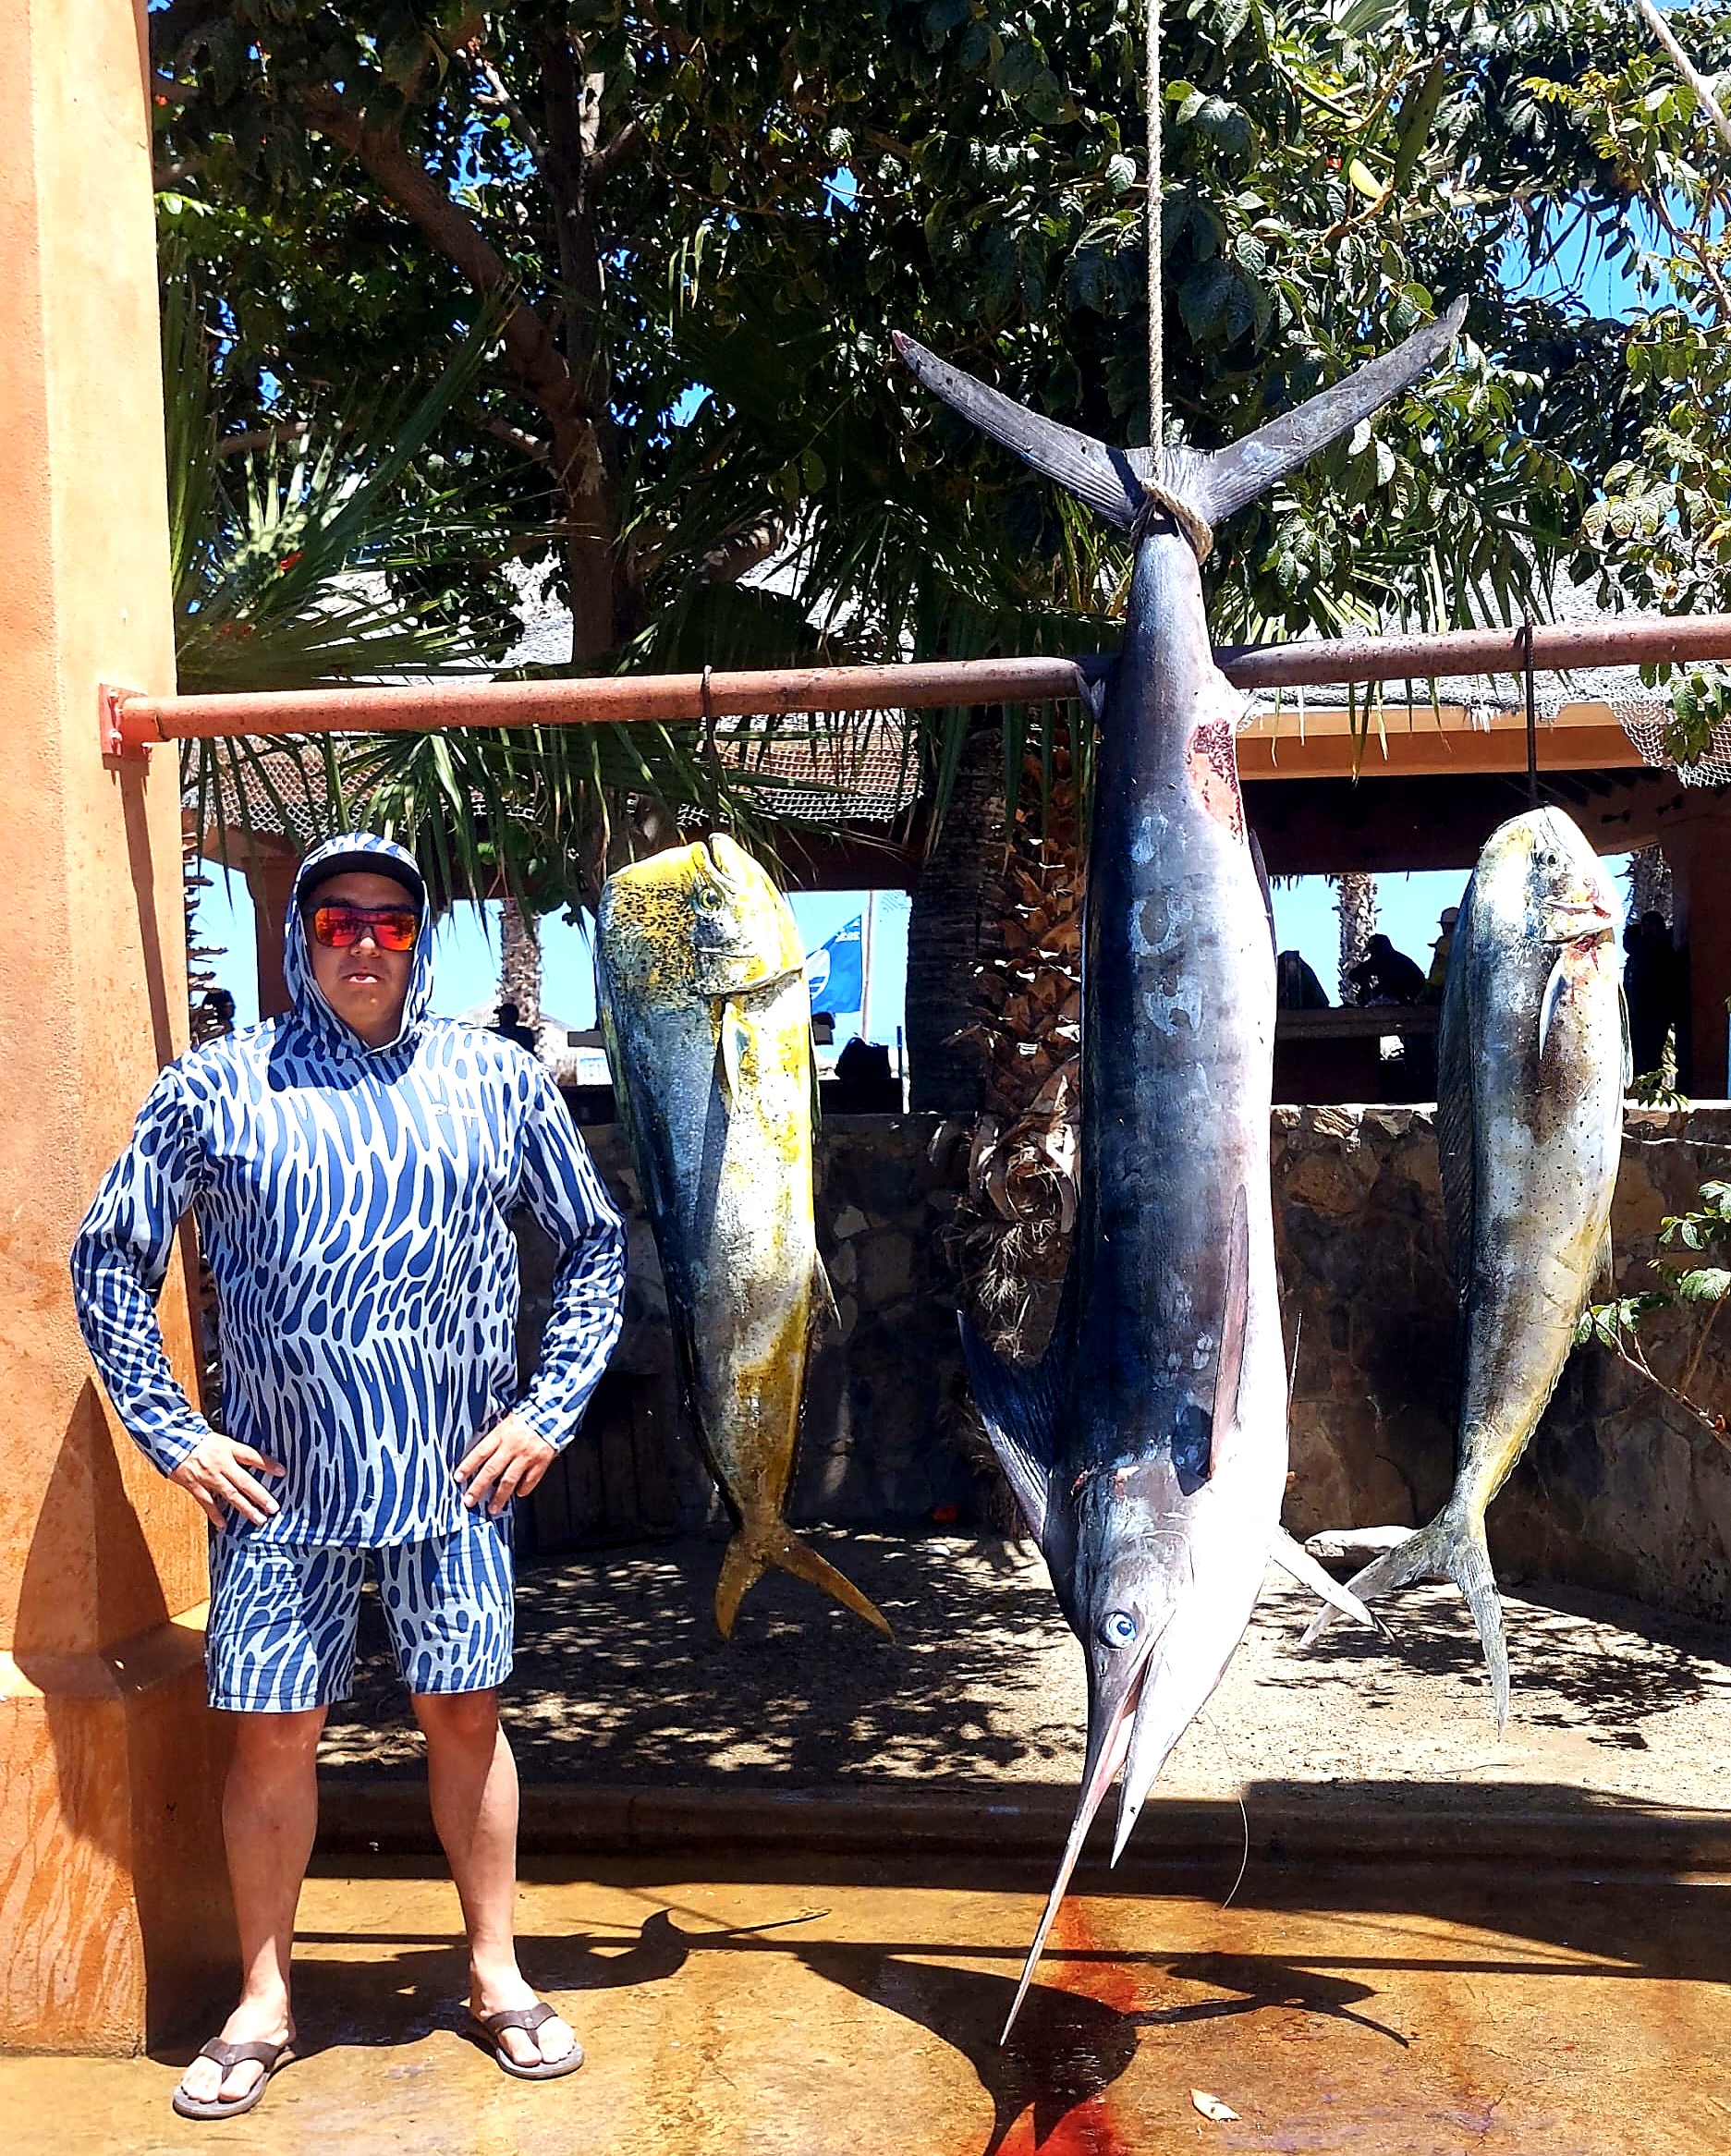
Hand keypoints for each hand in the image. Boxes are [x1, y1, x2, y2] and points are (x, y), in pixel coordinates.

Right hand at [169, 1433, 285, 1526]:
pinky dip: (215, 1514)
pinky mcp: (194, 1485)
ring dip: (245, 1508)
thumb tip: (252, 1460)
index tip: (283, 1472)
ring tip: (259, 1519)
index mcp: (229, 1448)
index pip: (253, 1456)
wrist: (170, 1440)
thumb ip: (234, 1451)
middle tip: (274, 1508)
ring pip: (230, 1495)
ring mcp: (208, 1476)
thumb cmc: (195, 1438)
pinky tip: (224, 1524)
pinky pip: (207, 1502)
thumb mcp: (220, 1439)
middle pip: (245, 1481)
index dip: (269, 1464)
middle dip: (261, 1496)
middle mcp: (221, 1463)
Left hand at [455, 1411, 557, 1515]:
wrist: (554, 1412)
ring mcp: (527, 1455)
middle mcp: (512, 1446)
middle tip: (470, 1501)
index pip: (479, 1453)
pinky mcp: (541, 1461)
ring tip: (493, 1508)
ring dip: (499, 1497)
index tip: (458, 1478)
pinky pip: (530, 1480)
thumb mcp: (506, 1422)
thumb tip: (481, 1458)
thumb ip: (495, 1439)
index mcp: (501, 1434)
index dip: (467, 1466)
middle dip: (478, 1488)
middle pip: (491, 1470)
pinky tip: (518, 1494)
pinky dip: (523, 1489)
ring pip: (509, 1480)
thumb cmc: (528, 1416)